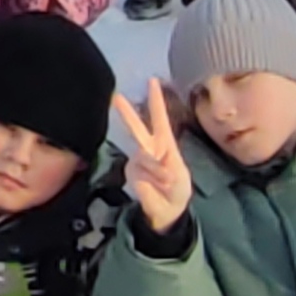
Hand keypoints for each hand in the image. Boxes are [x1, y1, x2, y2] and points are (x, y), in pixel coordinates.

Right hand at [113, 79, 192, 232]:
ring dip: (156, 172)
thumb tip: (149, 161)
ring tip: (165, 184)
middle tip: (116, 97)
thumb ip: (164, 170)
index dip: (156, 102)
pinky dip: (148, 180)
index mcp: (168, 147)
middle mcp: (151, 149)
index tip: (152, 82)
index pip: (161, 121)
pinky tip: (154, 187)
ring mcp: (139, 159)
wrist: (166, 214)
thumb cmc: (177, 195)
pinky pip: (138, 171)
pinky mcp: (130, 170)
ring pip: (144, 158)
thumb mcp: (179, 185)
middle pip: (138, 129)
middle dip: (128, 114)